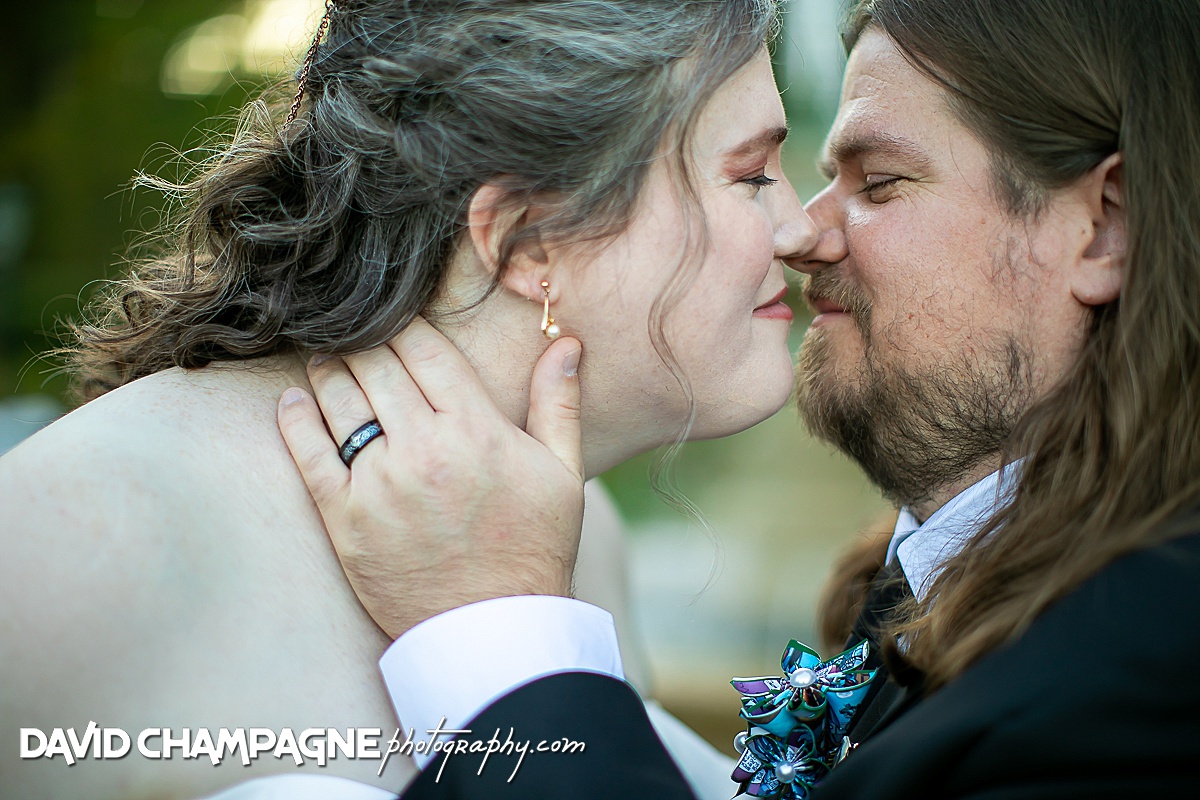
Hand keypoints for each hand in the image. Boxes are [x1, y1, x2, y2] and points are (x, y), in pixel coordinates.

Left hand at [277, 318, 585, 638]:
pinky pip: (308, 455)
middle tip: (353, 331)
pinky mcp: (345, 520)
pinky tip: (293, 402)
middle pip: (376, 365)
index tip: (395, 317)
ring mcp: (379, 484)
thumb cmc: (534, 548)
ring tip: (325, 359)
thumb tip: (565, 342)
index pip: (425, 348)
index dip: (405, 323)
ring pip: (339, 401)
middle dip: (363, 340)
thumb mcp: (563, 473)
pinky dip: (295, 420)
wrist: (494, 629)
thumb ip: (559, 403)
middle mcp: (424, 449)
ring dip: (328, 370)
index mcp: (476, 429)